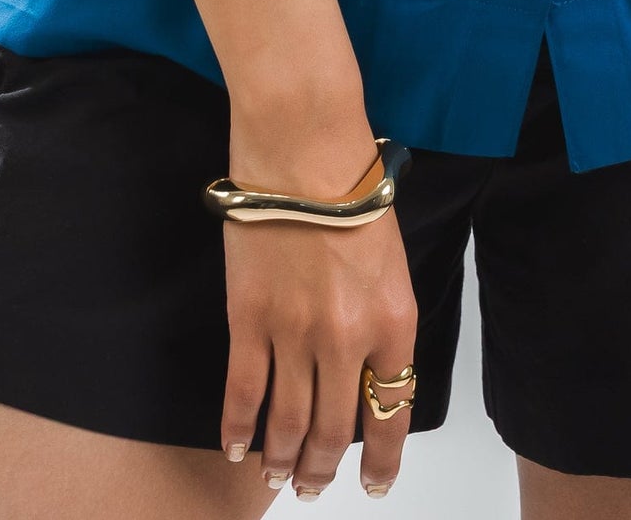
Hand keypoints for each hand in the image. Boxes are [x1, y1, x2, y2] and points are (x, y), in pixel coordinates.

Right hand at [219, 107, 419, 499]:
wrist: (305, 143)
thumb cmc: (352, 186)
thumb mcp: (389, 260)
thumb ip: (380, 319)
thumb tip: (364, 369)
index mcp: (394, 322)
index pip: (392, 412)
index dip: (383, 458)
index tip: (376, 483)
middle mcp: (348, 338)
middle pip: (336, 429)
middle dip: (324, 469)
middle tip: (313, 488)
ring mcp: (295, 332)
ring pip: (289, 421)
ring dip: (284, 459)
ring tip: (279, 479)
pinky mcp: (249, 317)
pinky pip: (244, 389)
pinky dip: (237, 427)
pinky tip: (237, 448)